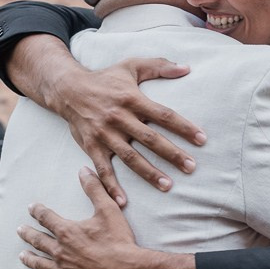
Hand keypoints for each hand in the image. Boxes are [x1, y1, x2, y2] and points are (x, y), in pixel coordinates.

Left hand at [18, 167, 141, 268]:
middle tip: (20, 230)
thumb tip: (83, 170)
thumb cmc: (118, 241)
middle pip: (39, 241)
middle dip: (28, 234)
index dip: (38, 211)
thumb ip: (94, 189)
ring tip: (22, 256)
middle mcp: (60, 251)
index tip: (31, 207)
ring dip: (30, 259)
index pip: (46, 217)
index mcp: (67, 232)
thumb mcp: (108, 210)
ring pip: (40, 264)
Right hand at [53, 58, 205, 203]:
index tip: (201, 139)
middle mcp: (120, 118)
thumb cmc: (104, 79)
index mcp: (132, 99)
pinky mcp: (92, 146)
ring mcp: (105, 134)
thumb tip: (187, 68)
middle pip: (150, 139)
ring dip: (149, 173)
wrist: (68, 89)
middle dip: (172, 154)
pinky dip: (111, 186)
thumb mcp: (131, 66)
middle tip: (191, 168)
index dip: (183, 127)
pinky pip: (103, 169)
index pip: (163, 115)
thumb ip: (159, 66)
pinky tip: (122, 202)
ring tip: (168, 185)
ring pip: (130, 157)